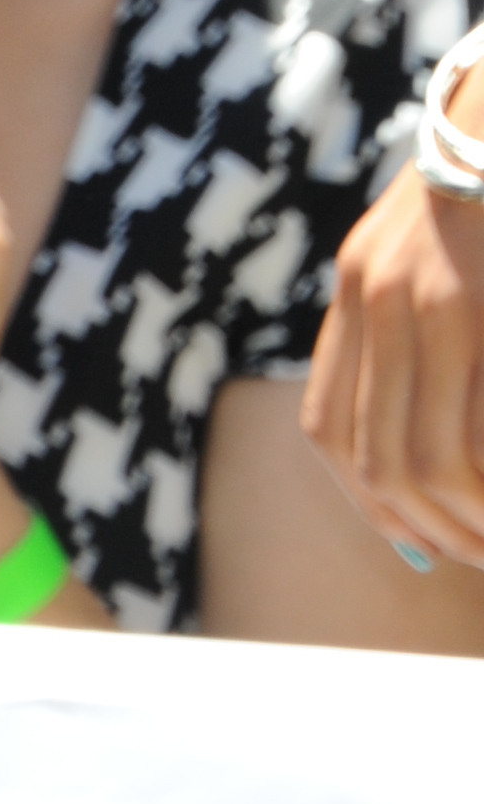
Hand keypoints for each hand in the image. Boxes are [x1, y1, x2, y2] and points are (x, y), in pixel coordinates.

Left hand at [303, 167, 483, 572]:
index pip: (333, 426)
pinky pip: (471, 426)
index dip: (368, 499)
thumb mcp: (446, 246)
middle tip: (475, 557)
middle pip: (375, 456)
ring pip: (426, 456)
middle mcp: (374, 292)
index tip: (415, 539)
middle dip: (426, 526)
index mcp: (359, 283)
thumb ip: (424, 318)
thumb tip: (437, 438)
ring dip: (467, 516)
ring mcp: (424, 295)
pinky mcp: (470, 301)